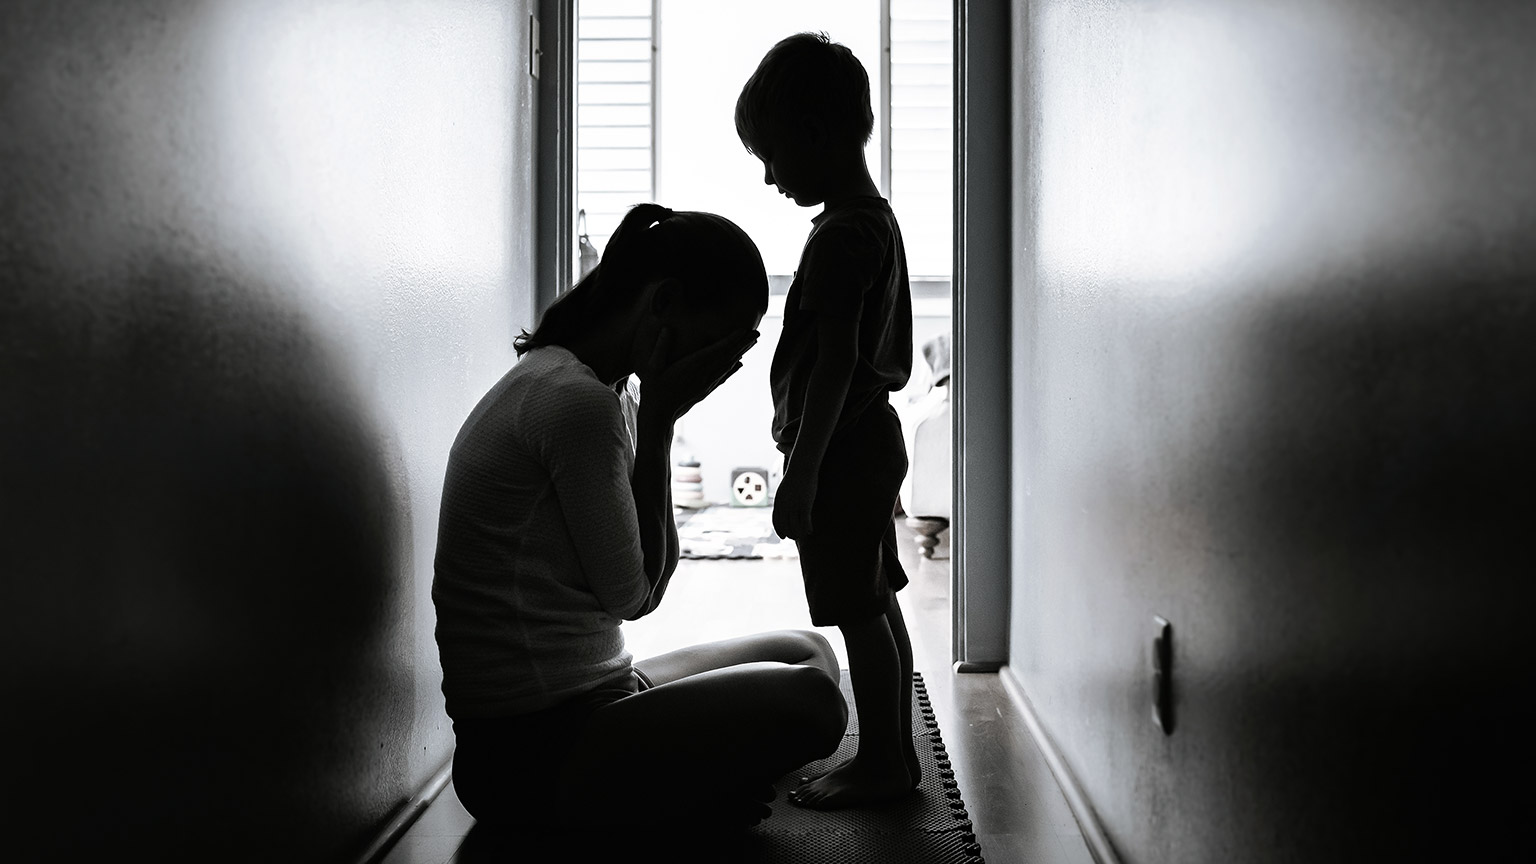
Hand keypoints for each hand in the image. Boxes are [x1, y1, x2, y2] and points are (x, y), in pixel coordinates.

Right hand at [640, 327, 757, 420]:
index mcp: (693, 366)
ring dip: (740, 353)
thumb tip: (667, 328)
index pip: (717, 350)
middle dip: (743, 344)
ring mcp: (706, 383)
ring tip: (752, 343)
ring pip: (728, 366)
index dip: (731, 339)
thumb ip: (661, 347)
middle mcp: (704, 374)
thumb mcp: (652, 367)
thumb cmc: (653, 390)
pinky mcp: (705, 390)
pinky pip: (722, 377)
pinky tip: (739, 365)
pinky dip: (732, 369)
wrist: (659, 416)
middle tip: (757, 333)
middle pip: (727, 356)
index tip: (744, 330)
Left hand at [771, 468, 816, 539]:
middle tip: (795, 537)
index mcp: (778, 502)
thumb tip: (784, 505)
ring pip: (795, 526)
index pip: (776, 521)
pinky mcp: (805, 505)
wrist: (802, 467)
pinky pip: (805, 522)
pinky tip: (811, 530)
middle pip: (785, 526)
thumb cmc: (795, 476)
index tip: (783, 537)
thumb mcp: (784, 488)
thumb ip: (783, 498)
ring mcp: (794, 506)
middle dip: (790, 534)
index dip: (779, 531)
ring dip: (799, 533)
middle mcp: (784, 506)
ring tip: (804, 534)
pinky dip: (807, 528)